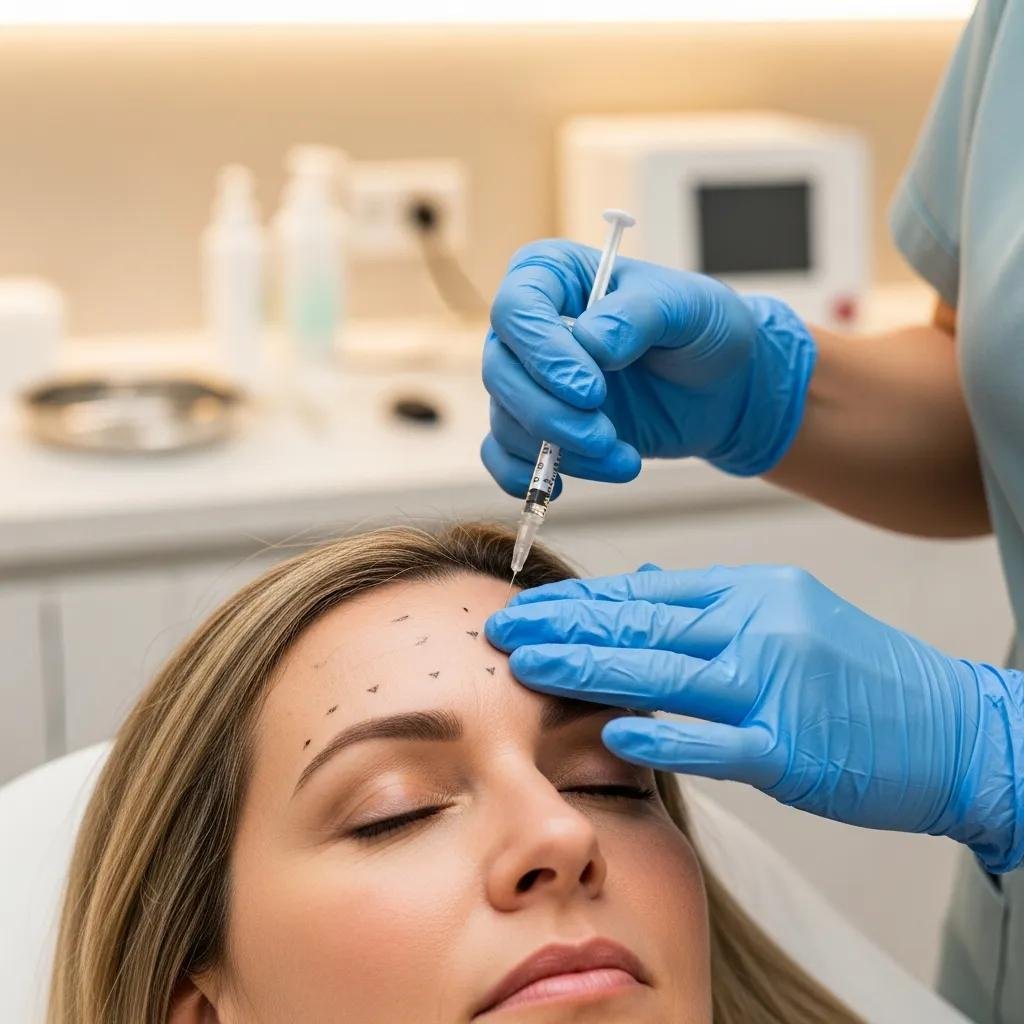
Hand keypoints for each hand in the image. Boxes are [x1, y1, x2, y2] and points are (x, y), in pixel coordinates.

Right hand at [481, 240, 815, 496]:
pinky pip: (503, 456)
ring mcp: (528, 378)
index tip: (591, 390)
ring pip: (506, 420)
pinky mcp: (536, 425)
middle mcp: (529, 326)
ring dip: (557, 451)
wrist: (721, 386)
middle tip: (603, 436)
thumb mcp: (686, 307)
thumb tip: (590, 341)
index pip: (517, 309)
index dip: (544, 354)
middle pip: (500, 371)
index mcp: (554, 275)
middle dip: (549, 414)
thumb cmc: (702, 328)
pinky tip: (567, 484)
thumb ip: (637, 315)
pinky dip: (529, 477)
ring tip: (622, 458)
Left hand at [486, 564, 1023, 872]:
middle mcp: (757, 626)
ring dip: (590, 671)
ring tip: (527, 667)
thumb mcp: (787, 614)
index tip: (523, 606)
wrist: (952, 725)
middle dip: (562, 629)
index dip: (576, 602)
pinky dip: (667, 735)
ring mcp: (776, 684)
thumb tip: (644, 582)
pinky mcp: (795, 745)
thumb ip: (709, 603)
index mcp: (749, 593)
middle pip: (641, 626)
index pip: (643, 593)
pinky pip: (718, 740)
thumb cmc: (860, 676)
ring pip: (666, 673)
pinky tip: (615, 730)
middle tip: (498, 630)